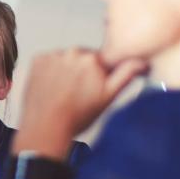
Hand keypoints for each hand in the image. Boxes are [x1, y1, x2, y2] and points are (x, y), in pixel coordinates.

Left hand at [17, 48, 146, 150]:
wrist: (46, 127)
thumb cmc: (77, 117)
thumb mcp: (108, 97)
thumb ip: (125, 75)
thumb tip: (142, 61)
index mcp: (93, 59)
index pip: (101, 60)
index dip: (99, 74)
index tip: (92, 87)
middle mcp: (73, 52)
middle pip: (82, 58)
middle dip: (82, 72)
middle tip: (77, 94)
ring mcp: (53, 55)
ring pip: (65, 59)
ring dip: (65, 70)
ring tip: (62, 92)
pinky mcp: (37, 60)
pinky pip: (48, 61)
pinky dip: (49, 71)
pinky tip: (51, 88)